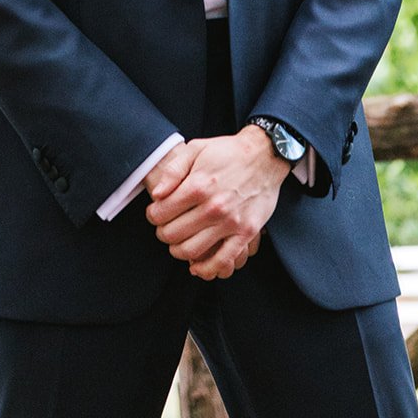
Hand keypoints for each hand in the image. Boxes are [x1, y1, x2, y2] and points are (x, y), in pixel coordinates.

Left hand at [144, 129, 288, 279]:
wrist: (264, 155)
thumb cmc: (227, 152)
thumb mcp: (195, 149)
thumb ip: (173, 171)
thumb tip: (157, 194)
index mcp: (198, 186)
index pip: (161, 213)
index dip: (152, 216)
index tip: (155, 214)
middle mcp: (213, 207)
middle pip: (173, 234)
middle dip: (162, 234)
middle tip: (164, 228)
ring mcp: (231, 222)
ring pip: (193, 251)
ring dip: (178, 251)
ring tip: (178, 242)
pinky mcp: (246, 233)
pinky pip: (223, 260)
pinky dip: (206, 269)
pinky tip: (196, 266)